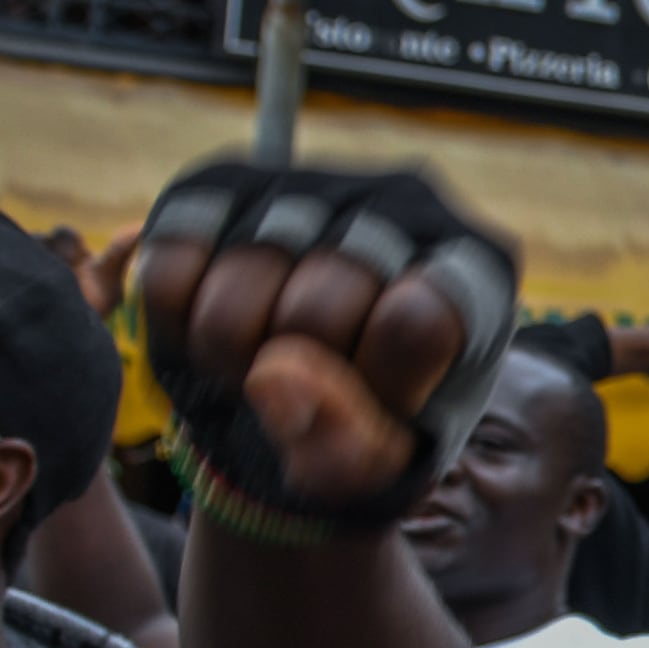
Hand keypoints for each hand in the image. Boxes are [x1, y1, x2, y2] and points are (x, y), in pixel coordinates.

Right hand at [131, 170, 520, 518]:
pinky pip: (173, 257)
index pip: (412, 323)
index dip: (376, 388)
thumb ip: (344, 440)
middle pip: (319, 306)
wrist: (289, 400)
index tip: (380, 411)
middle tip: (301, 397)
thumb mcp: (375, 465)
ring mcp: (312, 182)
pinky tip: (211, 331)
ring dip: (228, 355)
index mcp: (475, 270)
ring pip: (243, 277)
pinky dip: (175, 319)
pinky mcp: (223, 184)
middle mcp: (402, 204)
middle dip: (295, 379)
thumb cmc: (359, 429)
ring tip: (254, 368)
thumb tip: (273, 372)